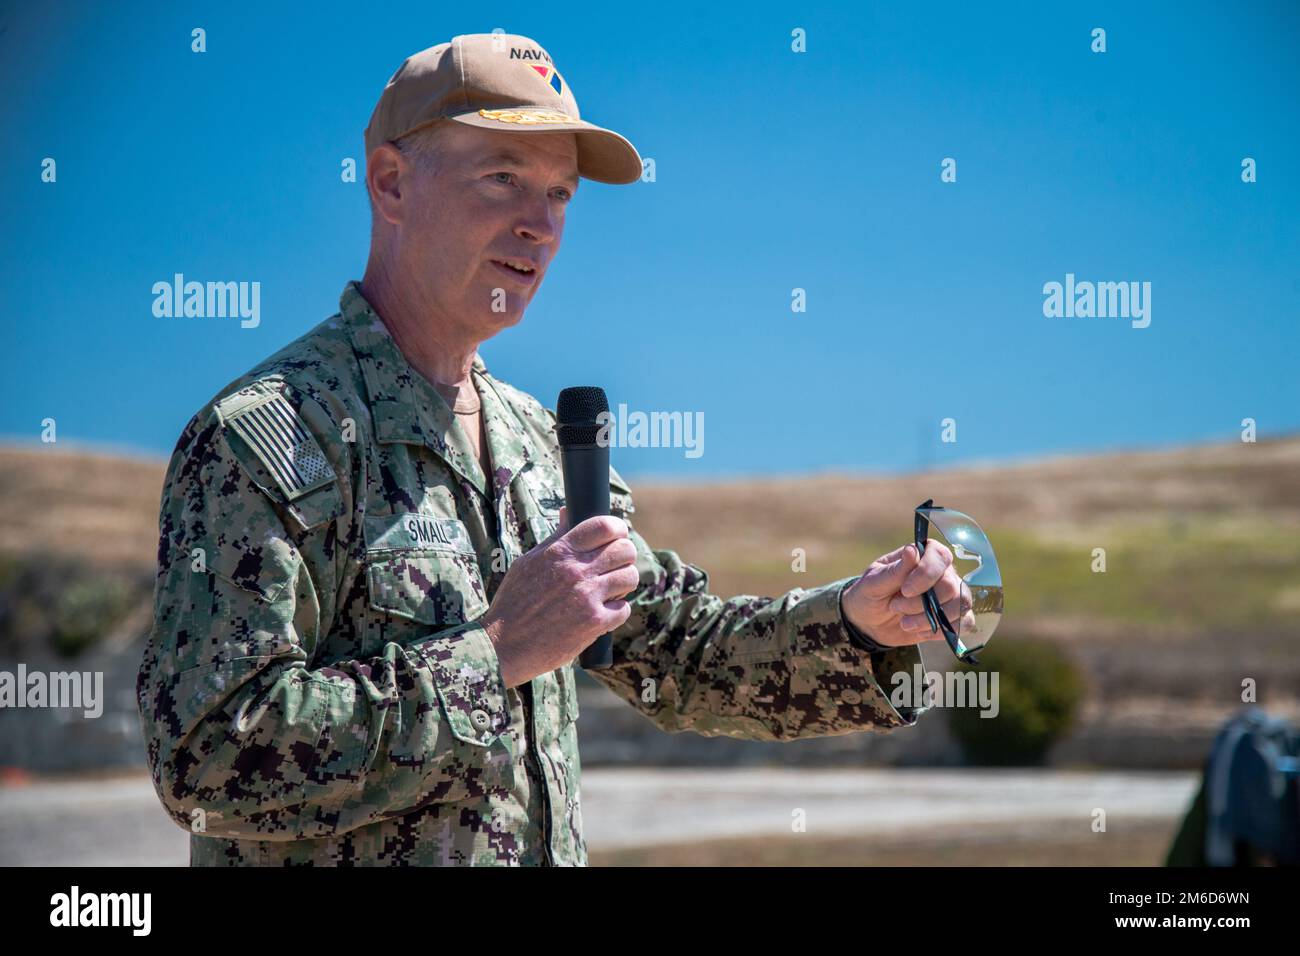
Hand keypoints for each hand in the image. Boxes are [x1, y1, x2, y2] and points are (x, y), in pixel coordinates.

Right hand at [480, 507, 638, 687]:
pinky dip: (617, 611)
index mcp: (560, 552)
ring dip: (623, 583)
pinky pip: (624, 608)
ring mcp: (587, 597)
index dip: (617, 529)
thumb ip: (555, 538)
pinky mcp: (594, 623)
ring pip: (630, 577)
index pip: (605, 526)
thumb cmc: (514, 601)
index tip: (616, 537)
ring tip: (610, 590)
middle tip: (615, 566)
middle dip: (624, 556)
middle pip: (624, 549)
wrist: (503, 644)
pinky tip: (602, 613)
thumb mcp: (528, 562)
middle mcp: (576, 571)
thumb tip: (568, 512)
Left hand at [841, 541, 973, 649]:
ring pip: (960, 605)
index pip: (940, 556)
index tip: (905, 590)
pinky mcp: (954, 616)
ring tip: (905, 623)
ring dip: (931, 619)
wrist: (870, 622)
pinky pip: (966, 623)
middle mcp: (942, 572)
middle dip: (921, 603)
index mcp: (923, 555)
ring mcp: (951, 594)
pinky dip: (942, 630)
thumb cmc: (870, 594)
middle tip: (896, 607)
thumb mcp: (873, 583)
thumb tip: (911, 550)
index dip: (926, 574)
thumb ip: (894, 571)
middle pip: (950, 586)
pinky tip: (921, 632)